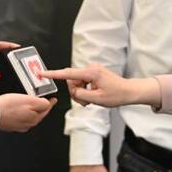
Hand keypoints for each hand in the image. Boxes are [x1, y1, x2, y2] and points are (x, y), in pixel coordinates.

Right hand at [0, 93, 56, 131]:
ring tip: (30, 102)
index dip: (50, 103)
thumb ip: (42, 103)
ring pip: (29, 116)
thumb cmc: (7, 107)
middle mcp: (28, 124)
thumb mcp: (29, 100)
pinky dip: (22, 112)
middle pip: (38, 114)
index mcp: (35, 118)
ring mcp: (18, 126)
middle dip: (41, 107)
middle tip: (43, 100)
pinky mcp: (10, 124)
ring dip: (31, 110)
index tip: (53, 99)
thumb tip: (48, 104)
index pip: (46, 109)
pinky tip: (18, 108)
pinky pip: (20, 118)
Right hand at [41, 63, 160, 107]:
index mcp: (91, 73)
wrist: (129, 91)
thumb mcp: (97, 99)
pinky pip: (82, 83)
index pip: (68, 73)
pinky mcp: (93, 74)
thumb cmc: (117, 95)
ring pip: (77, 83)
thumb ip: (81, 95)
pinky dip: (85, 91)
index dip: (53, 74)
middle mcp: (91, 69)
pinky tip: (93, 96)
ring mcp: (92, 70)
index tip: (42, 73)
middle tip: (86, 102)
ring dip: (81, 94)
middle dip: (76, 93)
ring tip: (92, 100)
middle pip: (72, 81)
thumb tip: (74, 90)